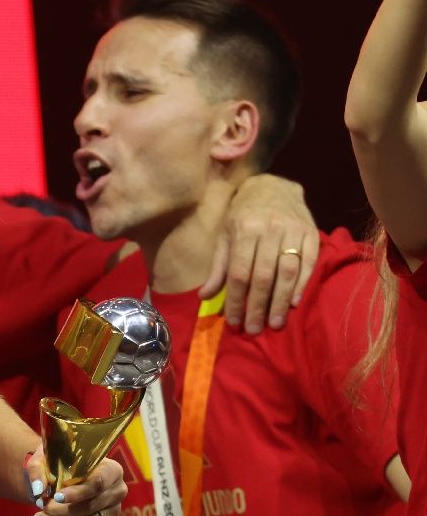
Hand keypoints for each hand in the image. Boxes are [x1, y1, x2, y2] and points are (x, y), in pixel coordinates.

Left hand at [23, 451, 125, 515]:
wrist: (61, 475)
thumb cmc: (57, 463)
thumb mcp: (43, 459)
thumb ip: (37, 470)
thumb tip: (38, 490)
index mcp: (110, 469)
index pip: (98, 483)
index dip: (77, 493)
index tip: (56, 497)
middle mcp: (118, 489)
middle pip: (92, 506)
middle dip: (63, 509)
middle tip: (41, 506)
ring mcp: (115, 509)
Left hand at [206, 174, 317, 332]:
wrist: (273, 185)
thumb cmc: (243, 214)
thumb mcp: (225, 236)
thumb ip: (219, 267)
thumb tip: (204, 296)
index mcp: (244, 230)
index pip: (239, 273)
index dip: (236, 300)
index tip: (233, 321)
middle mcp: (270, 230)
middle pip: (263, 276)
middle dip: (258, 307)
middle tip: (254, 329)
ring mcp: (293, 231)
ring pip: (288, 272)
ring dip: (281, 301)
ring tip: (275, 323)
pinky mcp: (311, 232)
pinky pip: (308, 263)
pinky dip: (301, 285)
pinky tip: (293, 303)